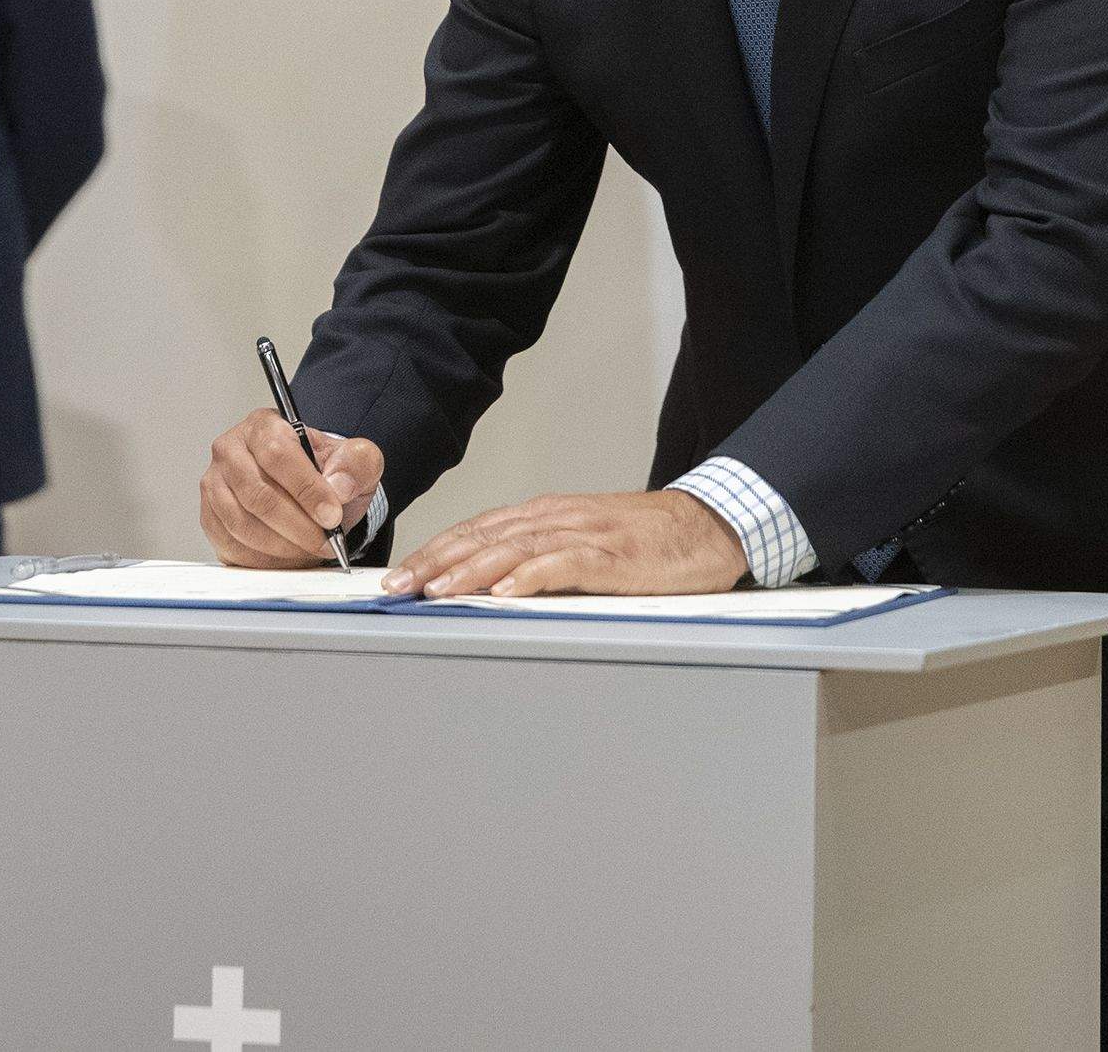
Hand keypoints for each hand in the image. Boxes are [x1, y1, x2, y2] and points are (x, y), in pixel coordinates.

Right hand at [199, 410, 383, 568]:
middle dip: (297, 526)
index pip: (278, 454)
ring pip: (242, 523)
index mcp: (264, 426)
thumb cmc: (325, 470)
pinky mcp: (210, 516)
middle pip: (258, 494)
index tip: (331, 516)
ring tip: (309, 549)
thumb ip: (356, 463)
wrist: (308, 491)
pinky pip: (230, 544)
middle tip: (324, 541)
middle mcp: (231, 450)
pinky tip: (287, 556)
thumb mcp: (355, 459)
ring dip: (281, 546)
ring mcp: (214, 484)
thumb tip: (338, 486)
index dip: (306, 489)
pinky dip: (262, 558)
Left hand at [384, 490, 748, 598]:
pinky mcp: (614, 556)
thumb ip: (541, 554)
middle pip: (485, 536)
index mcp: (548, 515)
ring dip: (472, 570)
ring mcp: (586, 535)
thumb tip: (490, 582)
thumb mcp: (584, 539)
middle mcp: (559, 518)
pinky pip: (566, 565)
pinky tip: (507, 593)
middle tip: (399, 586)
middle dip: (437, 561)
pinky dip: (533, 577)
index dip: (436, 550)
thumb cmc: (648, 539)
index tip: (401, 575)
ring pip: (516, 548)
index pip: (478, 529)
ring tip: (438, 591)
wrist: (708, 525)